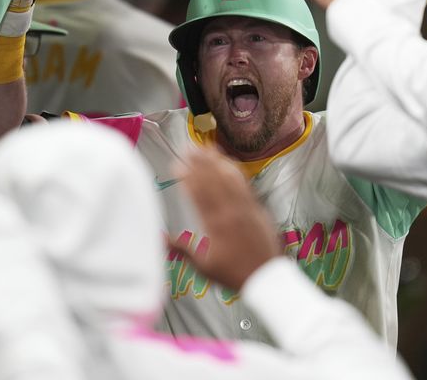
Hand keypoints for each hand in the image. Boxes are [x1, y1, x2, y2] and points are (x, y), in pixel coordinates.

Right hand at [168, 147, 281, 291]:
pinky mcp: (257, 208)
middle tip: (188, 148)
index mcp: (216, 226)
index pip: (199, 195)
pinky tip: (228, 161)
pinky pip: (245, 185)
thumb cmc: (233, 275)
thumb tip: (160, 238)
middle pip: (213, 182)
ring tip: (205, 147)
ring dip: (216, 162)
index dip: (187, 178)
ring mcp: (246, 209)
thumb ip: (182, 249)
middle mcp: (231, 213)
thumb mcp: (203, 267)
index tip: (177, 165)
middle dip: (199, 163)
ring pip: (229, 179)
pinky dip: (235, 171)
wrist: (266, 278)